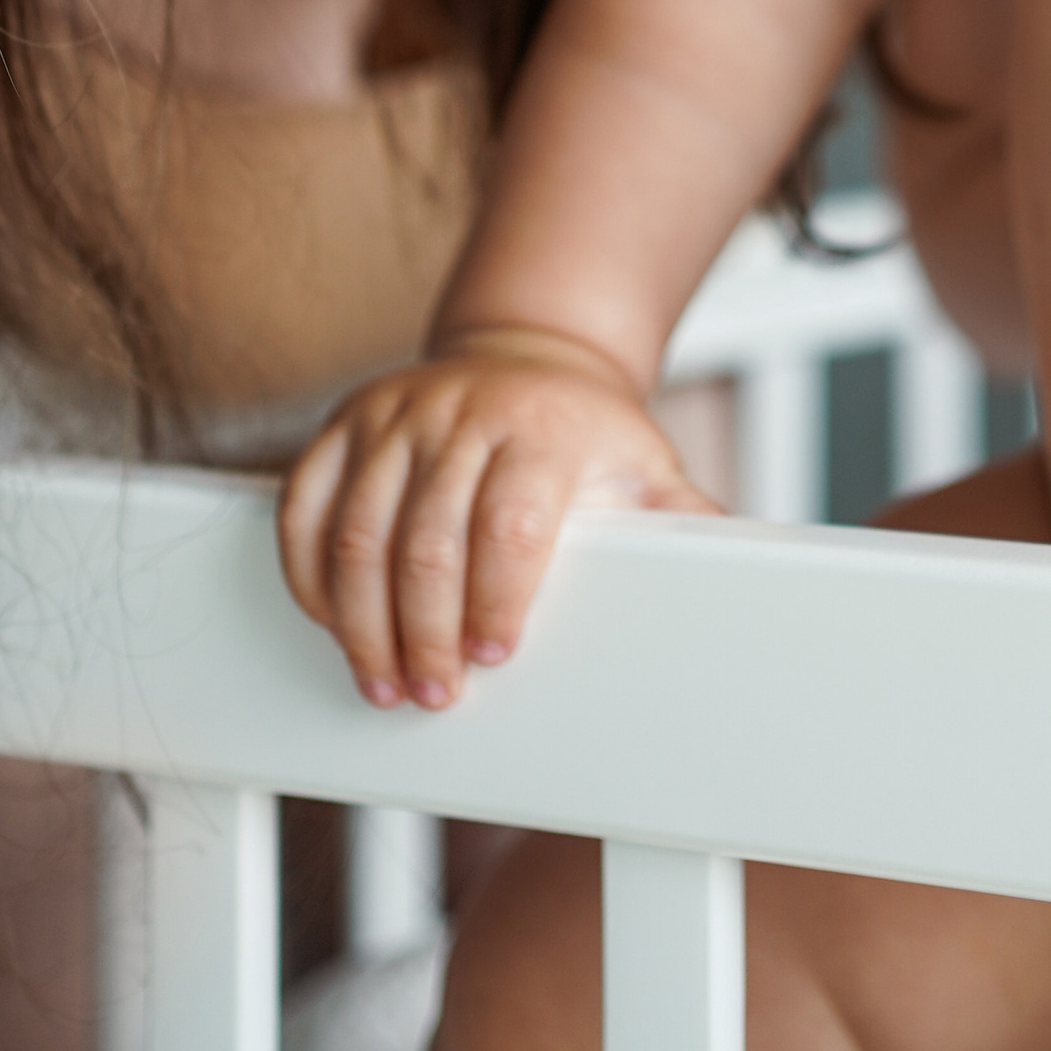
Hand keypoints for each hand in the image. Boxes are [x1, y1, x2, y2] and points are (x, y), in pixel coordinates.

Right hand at [277, 328, 713, 709]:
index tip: (494, 656)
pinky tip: (334, 628)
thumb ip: (683, 524)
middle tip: (434, 696)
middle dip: (424, 632)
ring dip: (362, 623)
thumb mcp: (645, 465)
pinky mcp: (342, 425)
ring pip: (356, 533)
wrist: (523, 355)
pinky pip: (303, 509)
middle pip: (426, 540)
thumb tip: (746, 579)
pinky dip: (308, 578)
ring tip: (384, 683)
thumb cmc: (586, 432)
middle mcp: (458, 412)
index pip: (510, 520)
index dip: (498, 597)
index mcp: (539, 426)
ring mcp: (392, 416)